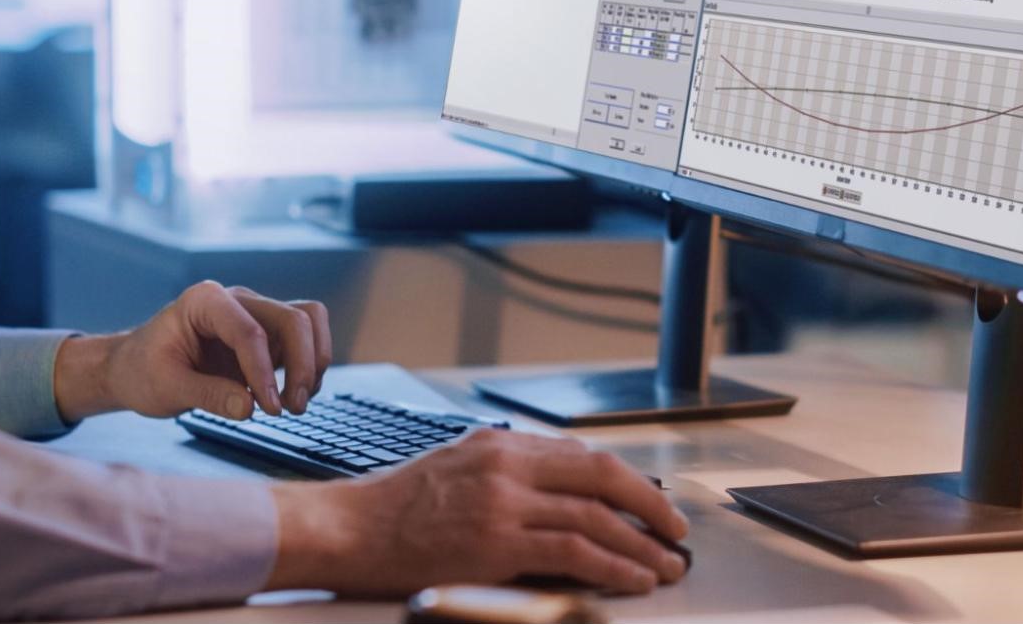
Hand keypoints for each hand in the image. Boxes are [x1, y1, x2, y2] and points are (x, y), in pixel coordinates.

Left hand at [53, 281, 332, 422]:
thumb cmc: (142, 370)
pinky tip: (290, 398)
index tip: (269, 409)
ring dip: (314, 362)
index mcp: (205, 301)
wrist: (134, 368)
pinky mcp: (265, 336)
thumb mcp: (165, 387)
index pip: (249, 331)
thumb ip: (207, 395)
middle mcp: (236, 301)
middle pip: (293, 319)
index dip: (264, 371)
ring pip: (307, 323)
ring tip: (296, 403)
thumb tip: (249, 407)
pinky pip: (304, 341)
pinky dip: (308, 368)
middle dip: (303, 364)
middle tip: (293, 408)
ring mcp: (254, 316)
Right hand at [269, 429, 688, 596]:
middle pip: (602, 476)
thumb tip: (560, 494)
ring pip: (596, 517)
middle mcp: (507, 465)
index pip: (582, 455)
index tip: (650, 502)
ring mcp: (502, 503)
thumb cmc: (393, 509)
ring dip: (641, 544)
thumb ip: (507, 473)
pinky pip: (574, 551)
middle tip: (676, 530)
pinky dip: (613, 565)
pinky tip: (632, 578)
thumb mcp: (456, 468)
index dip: (628, 480)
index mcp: (500, 444)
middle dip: (650, 505)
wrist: (346, 529)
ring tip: (665, 565)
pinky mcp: (495, 543)